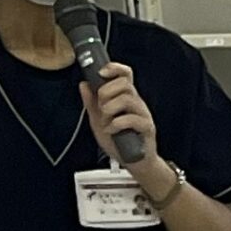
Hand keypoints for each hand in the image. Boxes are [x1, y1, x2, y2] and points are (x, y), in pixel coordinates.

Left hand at [81, 61, 162, 178]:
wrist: (133, 162)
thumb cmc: (119, 142)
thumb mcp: (98, 121)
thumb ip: (91, 103)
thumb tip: (83, 85)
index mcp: (125, 98)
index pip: (125, 74)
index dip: (114, 68)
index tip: (101, 73)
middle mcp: (136, 103)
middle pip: (125, 83)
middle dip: (107, 92)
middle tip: (101, 107)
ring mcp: (142, 115)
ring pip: (128, 99)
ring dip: (110, 108)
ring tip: (106, 120)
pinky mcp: (147, 128)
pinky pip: (132, 119)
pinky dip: (116, 124)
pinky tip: (111, 130)